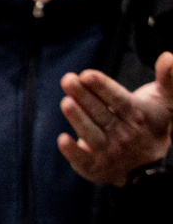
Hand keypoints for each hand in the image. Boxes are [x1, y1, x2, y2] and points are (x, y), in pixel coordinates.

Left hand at [57, 53, 172, 185]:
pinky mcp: (94, 167)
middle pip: (101, 114)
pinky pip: (82, 160)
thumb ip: (168, 79)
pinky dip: (72, 152)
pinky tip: (61, 139)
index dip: (103, 87)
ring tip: (66, 102)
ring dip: (77, 119)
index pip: (119, 100)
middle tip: (67, 80)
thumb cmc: (150, 124)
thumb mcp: (164, 102)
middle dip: (83, 96)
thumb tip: (167, 55)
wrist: (147, 163)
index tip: (86, 74)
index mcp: (137, 116)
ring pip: (91, 134)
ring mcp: (108, 152)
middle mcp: (123, 134)